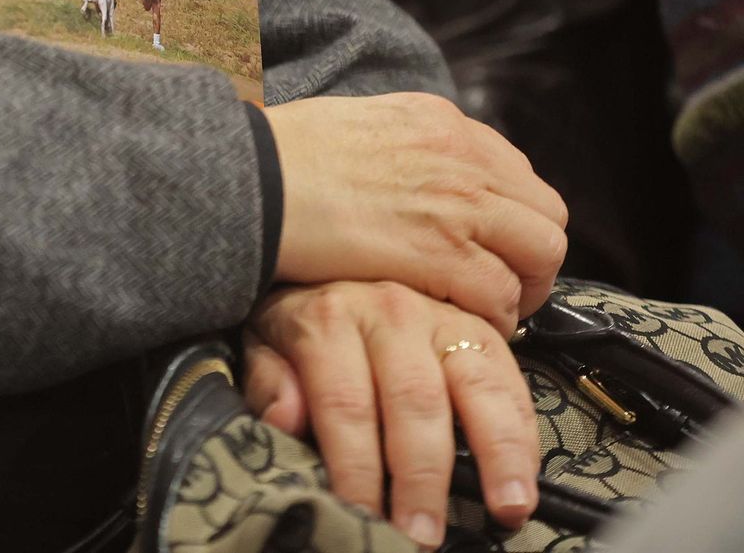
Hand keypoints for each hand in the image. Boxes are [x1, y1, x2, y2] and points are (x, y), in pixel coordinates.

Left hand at [244, 281, 538, 548]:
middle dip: (421, 478)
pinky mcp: (482, 328)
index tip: (362, 518)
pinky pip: (511, 381)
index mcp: (329, 319)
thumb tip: (285, 418)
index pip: (345, 404)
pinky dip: (523, 434)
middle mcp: (390, 312)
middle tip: (421, 536)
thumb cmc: (302, 324)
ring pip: (477, 387)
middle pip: (414, 401)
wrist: (337, 263)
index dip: (356, 468)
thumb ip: (271, 381)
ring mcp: (442, 318)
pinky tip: (524, 478)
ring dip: (496, 454)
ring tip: (504, 510)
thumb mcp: (265, 342)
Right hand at [265, 92, 567, 334]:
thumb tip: (408, 173)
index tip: (487, 250)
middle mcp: (463, 157)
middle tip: (495, 288)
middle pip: (545, 218)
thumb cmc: (280, 156)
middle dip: (528, 261)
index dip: (511, 223)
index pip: (519, 177)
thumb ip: (400, 147)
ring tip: (477, 312)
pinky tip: (452, 324)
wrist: (250, 177)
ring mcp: (458, 204)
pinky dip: (488, 318)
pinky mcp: (441, 253)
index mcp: (441, 123)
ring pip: (539, 257)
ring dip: (516, 291)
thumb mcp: (355, 124)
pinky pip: (500, 296)